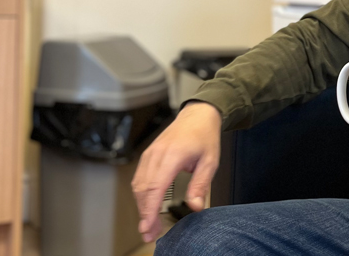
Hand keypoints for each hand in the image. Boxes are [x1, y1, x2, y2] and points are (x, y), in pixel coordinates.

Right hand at [131, 101, 221, 242]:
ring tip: (149, 224)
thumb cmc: (204, 136)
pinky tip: (147, 206)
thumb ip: (200, 185)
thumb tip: (195, 207)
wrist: (197, 115)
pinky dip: (141, 195)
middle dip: (144, 214)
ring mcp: (150, 154)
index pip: (156, 188)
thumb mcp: (210, 162)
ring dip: (141, 206)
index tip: (147, 227)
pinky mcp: (148, 155)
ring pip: (138, 185)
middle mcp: (157, 154)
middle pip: (144, 190)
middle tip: (149, 232)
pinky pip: (139, 178)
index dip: (149, 210)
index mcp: (173, 155)